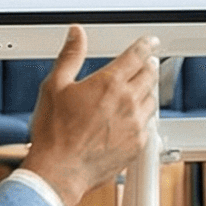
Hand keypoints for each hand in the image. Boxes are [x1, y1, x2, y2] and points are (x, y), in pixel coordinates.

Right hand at [22, 26, 160, 205]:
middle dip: (149, 65)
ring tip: (139, 90)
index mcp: (109, 83)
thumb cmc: (54, 132)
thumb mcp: (55, 86)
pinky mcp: (138, 144)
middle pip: (149, 75)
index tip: (151, 42)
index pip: (136, 55)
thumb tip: (76, 34)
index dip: (146, 45)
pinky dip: (144, 117)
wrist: (60, 171)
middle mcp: (128, 102)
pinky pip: (149, 125)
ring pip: (152, 100)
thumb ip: (70, 56)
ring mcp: (135, 124)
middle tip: (146, 63)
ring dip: (147, 91)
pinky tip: (134, 118)